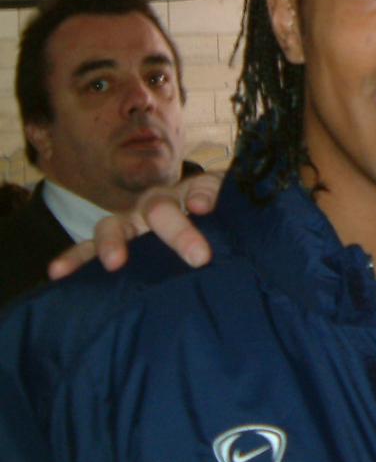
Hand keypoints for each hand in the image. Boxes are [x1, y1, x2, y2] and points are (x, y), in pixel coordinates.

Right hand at [47, 172, 224, 277]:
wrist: (203, 222)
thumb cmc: (219, 216)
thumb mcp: (231, 205)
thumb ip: (224, 198)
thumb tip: (203, 205)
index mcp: (191, 192)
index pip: (198, 189)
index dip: (203, 196)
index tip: (205, 208)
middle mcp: (157, 204)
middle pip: (158, 208)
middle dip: (176, 231)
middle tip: (198, 256)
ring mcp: (132, 224)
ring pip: (115, 225)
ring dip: (113, 242)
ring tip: (114, 262)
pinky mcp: (115, 245)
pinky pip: (88, 250)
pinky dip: (74, 259)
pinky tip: (58, 272)